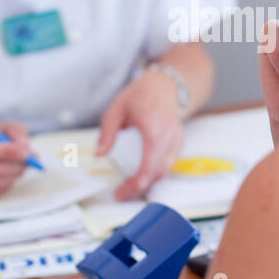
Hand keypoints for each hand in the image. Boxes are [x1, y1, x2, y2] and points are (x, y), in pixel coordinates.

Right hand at [0, 121, 32, 195]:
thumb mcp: (1, 126)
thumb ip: (16, 133)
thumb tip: (29, 153)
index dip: (7, 152)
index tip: (26, 151)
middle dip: (16, 165)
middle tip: (30, 160)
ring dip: (14, 175)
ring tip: (21, 165)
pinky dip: (8, 182)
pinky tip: (10, 172)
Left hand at [96, 69, 184, 200]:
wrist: (165, 85)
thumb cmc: (141, 95)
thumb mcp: (116, 109)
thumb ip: (107, 133)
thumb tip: (100, 154)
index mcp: (153, 128)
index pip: (149, 165)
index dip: (135, 184)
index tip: (120, 193)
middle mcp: (169, 136)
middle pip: (157, 173)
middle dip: (139, 187)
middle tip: (121, 193)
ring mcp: (176, 140)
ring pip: (165, 171)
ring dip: (148, 181)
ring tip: (129, 185)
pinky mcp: (178, 143)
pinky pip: (168, 165)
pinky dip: (155, 173)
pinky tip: (141, 174)